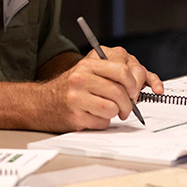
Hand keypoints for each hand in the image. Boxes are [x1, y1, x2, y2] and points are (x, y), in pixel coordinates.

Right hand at [41, 46, 162, 130]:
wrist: (41, 103)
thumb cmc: (71, 88)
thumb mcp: (89, 71)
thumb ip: (113, 72)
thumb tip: (144, 82)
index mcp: (88, 64)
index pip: (122, 71)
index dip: (134, 83)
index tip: (135, 91)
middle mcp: (81, 78)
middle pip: (120, 92)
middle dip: (128, 103)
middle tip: (127, 107)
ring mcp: (77, 98)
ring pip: (113, 108)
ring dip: (115, 113)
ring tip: (108, 111)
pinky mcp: (75, 116)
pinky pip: (102, 122)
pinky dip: (103, 122)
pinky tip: (93, 116)